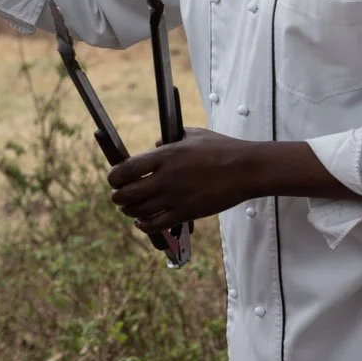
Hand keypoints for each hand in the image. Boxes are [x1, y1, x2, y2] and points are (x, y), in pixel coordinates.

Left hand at [108, 129, 258, 229]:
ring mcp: (176, 197)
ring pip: (139, 211)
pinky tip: (143, 222)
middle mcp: (166, 177)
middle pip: (127, 193)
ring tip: (129, 209)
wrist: (247, 169)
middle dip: (117, 197)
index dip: (114, 177)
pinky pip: (156, 224)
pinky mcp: (187, 213)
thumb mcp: (193, 135)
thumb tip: (156, 143)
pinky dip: (145, 225)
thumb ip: (170, 138)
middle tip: (117, 197)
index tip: (114, 179)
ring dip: (129, 211)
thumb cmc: (222, 149)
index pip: (126, 169)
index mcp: (165, 155)